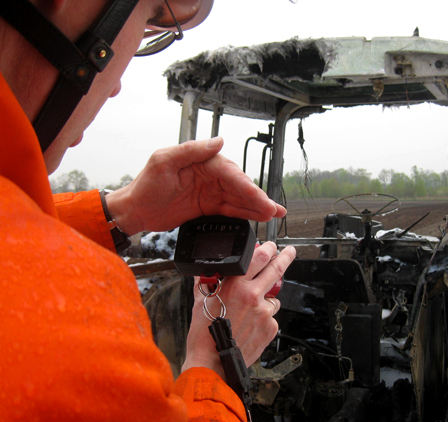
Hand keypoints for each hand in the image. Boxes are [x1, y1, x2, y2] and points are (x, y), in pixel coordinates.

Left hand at [105, 137, 285, 235]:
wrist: (135, 211)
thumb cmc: (144, 184)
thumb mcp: (164, 161)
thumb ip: (191, 151)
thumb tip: (218, 141)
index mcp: (201, 161)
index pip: (228, 172)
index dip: (245, 186)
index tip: (258, 197)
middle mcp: (209, 175)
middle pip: (239, 186)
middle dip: (257, 198)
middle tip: (273, 209)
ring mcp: (210, 192)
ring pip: (239, 199)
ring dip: (257, 206)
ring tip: (274, 214)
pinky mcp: (208, 207)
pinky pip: (230, 211)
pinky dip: (245, 214)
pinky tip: (259, 217)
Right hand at [182, 243, 295, 378]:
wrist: (212, 362)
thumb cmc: (204, 334)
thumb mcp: (200, 300)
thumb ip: (205, 281)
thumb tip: (203, 270)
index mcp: (235, 284)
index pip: (259, 256)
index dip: (269, 248)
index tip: (272, 246)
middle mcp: (252, 295)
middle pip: (277, 269)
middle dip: (286, 257)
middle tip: (290, 252)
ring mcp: (263, 312)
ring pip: (273, 298)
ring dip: (266, 299)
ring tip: (249, 312)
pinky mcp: (270, 327)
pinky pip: (271, 317)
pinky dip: (263, 319)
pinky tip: (250, 326)